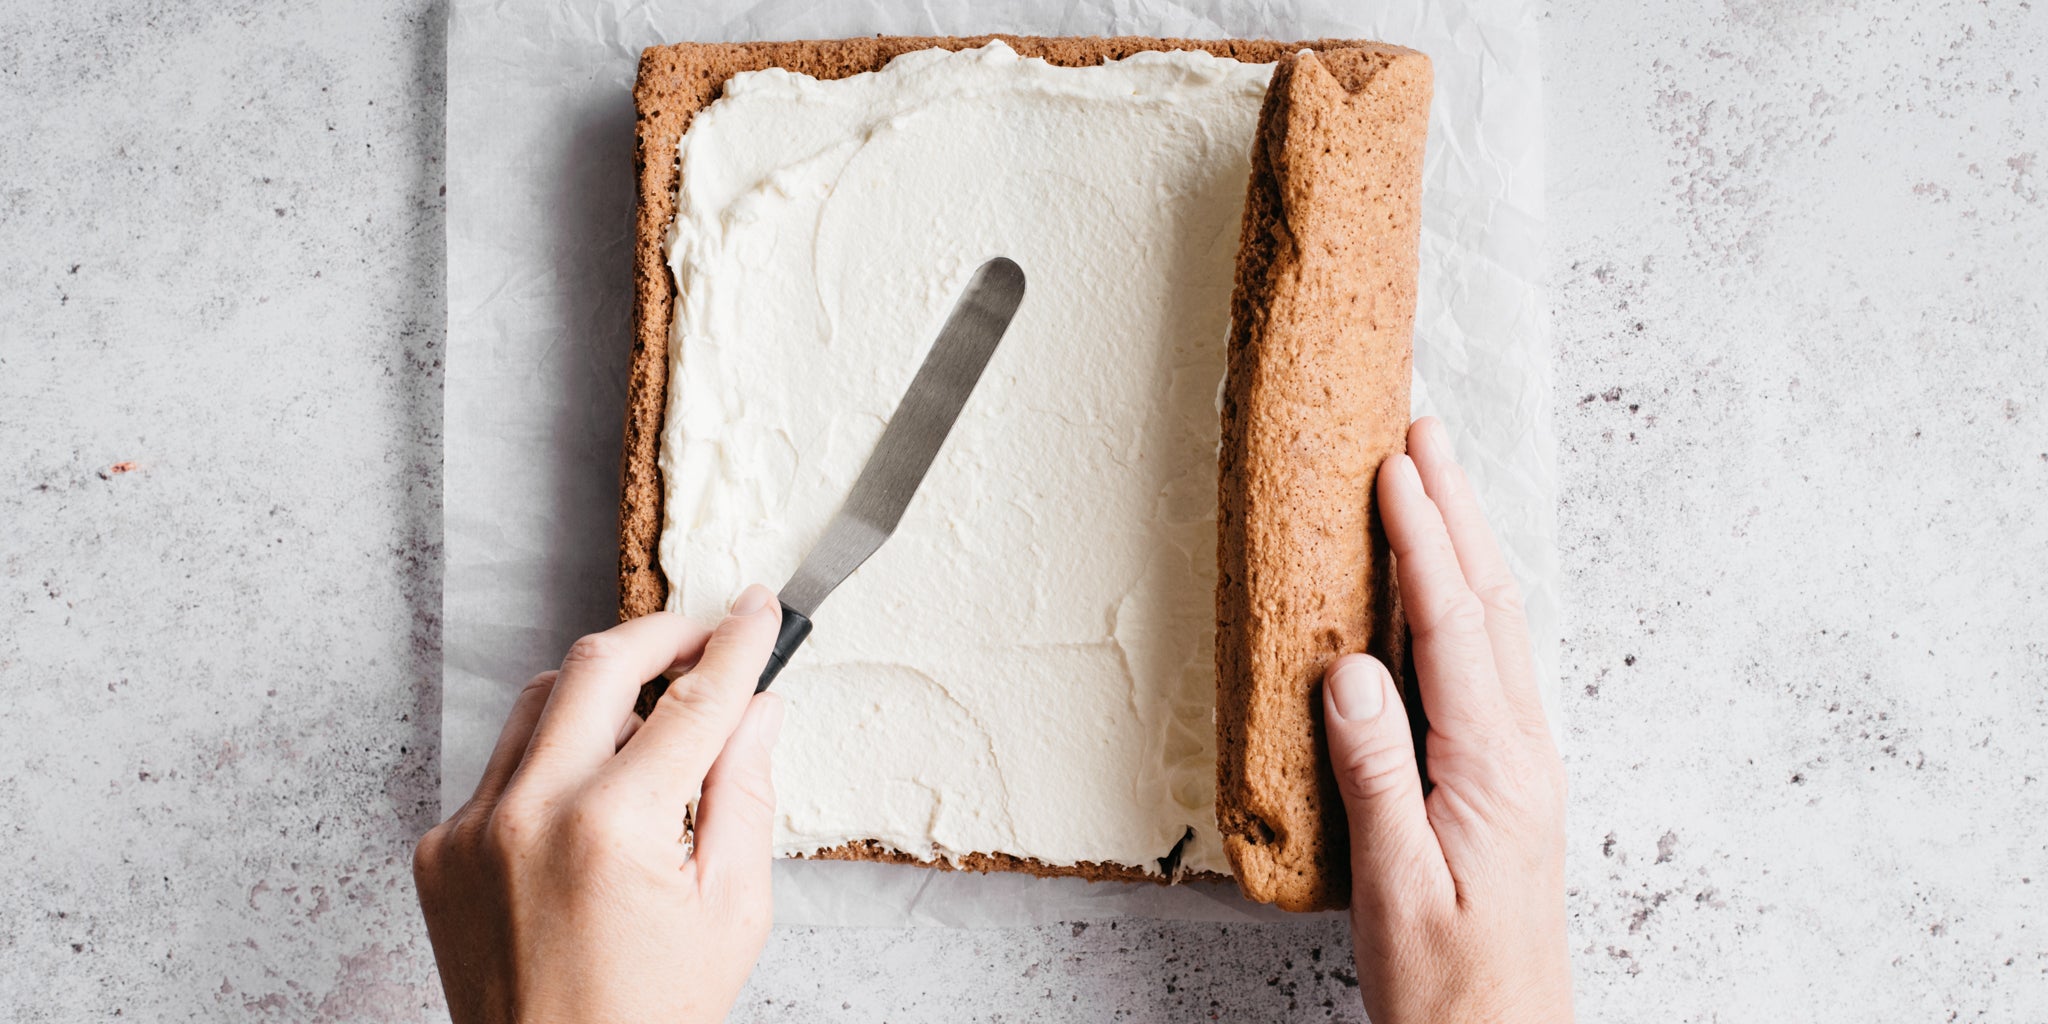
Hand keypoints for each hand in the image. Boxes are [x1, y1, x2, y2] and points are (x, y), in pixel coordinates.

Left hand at [414, 585, 785, 1023]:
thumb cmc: (648, 1015)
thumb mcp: (732, 910)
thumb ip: (744, 793)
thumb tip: (756, 708)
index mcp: (614, 829)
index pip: (693, 701)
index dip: (736, 645)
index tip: (760, 610)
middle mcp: (530, 813)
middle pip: (597, 664)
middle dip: (660, 636)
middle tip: (702, 638)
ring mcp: (472, 829)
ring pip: (540, 702)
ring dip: (602, 692)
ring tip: (652, 721)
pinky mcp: (439, 849)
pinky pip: (502, 765)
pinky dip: (553, 761)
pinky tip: (592, 800)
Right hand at [1324, 417, 1571, 1022]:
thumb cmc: (1450, 983)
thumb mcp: (1398, 886)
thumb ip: (1378, 773)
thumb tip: (1352, 668)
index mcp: (1494, 768)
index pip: (1455, 627)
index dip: (1425, 540)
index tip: (1396, 466)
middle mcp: (1520, 751)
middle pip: (1490, 604)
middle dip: (1457, 511)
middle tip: (1424, 431)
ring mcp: (1520, 763)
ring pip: (1496, 627)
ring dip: (1466, 545)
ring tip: (1435, 480)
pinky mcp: (1505, 779)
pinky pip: (1487, 663)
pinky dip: (1464, 600)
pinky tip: (1445, 588)